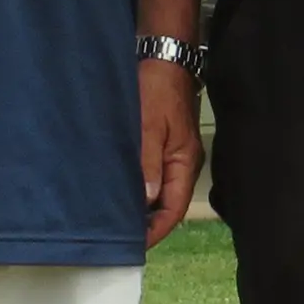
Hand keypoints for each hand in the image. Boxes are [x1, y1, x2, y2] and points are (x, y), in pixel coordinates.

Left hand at [140, 58, 203, 246]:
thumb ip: (148, 164)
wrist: (162, 57)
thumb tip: (147, 201)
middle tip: (122, 238)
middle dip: (149, 224)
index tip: (134, 246)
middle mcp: (183, 163)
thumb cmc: (156, 90)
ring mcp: (175, 154)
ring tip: (119, 220)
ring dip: (144, 208)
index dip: (156, 231)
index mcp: (184, 163)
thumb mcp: (148, 126)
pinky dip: (142, 189)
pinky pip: (156, 176)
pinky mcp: (165, 145)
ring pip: (162, 192)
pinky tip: (124, 192)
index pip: (174, 209)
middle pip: (169, 205)